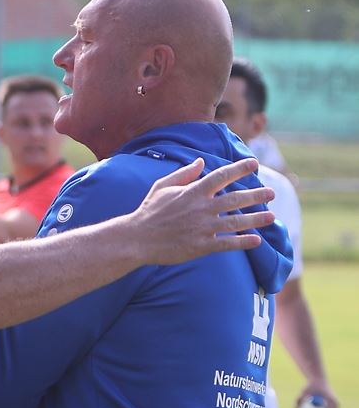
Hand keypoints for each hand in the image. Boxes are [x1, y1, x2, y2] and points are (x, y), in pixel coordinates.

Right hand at [132, 157, 276, 264]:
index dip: (239, 169)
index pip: (221, 176)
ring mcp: (202, 228)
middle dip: (256, 195)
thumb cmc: (148, 212)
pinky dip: (243, 242)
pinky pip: (227, 243)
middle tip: (271, 193)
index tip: (254, 165)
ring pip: (236, 221)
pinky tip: (256, 240)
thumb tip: (200, 161)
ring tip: (271, 217)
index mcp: (193, 192)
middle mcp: (201, 208)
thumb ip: (183, 173)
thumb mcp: (162, 187)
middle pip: (235, 198)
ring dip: (256, 219)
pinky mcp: (200, 246)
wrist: (136, 239)